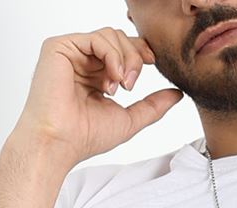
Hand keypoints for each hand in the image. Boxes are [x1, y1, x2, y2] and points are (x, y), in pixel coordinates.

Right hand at [14, 30, 183, 166]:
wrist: (59, 144)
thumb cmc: (84, 138)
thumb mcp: (128, 120)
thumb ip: (152, 106)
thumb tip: (177, 94)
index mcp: (95, 75)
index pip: (123, 49)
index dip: (140, 52)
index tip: (154, 63)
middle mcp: (82, 61)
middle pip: (119, 38)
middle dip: (135, 57)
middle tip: (132, 85)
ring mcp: (70, 53)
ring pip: (110, 34)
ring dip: (124, 58)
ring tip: (121, 86)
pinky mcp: (59, 47)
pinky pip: (95, 36)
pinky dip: (111, 54)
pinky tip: (112, 78)